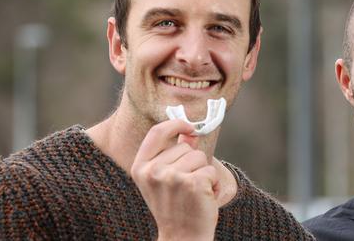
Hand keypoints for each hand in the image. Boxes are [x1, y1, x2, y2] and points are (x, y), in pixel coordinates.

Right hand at [131, 120, 218, 240]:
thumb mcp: (165, 179)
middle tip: (186, 187)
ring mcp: (172, 177)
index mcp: (140, 167)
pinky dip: (213, 184)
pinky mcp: (193, 183)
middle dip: (193, 162)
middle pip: (186, 146)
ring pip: (200, 157)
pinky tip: (203, 198)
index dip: (176, 124)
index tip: (190, 127)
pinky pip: (211, 170)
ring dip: (203, 173)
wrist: (181, 237)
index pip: (157, 132)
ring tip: (194, 193)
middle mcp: (153, 171)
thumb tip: (191, 132)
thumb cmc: (174, 208)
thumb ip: (174, 153)